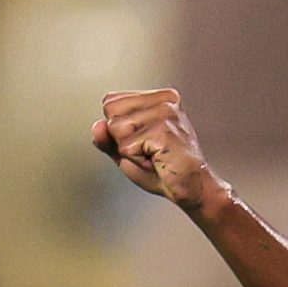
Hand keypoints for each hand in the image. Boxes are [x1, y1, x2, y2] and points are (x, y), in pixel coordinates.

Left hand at [92, 89, 224, 210]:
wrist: (190, 188)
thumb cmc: (162, 170)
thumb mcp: (126, 153)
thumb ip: (107, 139)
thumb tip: (97, 126)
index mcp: (157, 97)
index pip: (111, 101)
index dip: (117, 129)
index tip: (142, 141)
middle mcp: (163, 99)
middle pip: (110, 111)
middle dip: (121, 138)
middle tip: (147, 150)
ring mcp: (165, 112)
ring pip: (116, 128)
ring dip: (130, 151)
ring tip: (153, 155)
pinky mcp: (163, 130)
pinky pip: (126, 145)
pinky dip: (136, 159)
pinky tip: (157, 160)